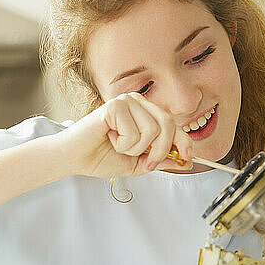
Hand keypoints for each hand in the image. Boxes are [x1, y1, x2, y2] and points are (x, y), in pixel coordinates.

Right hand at [55, 92, 192, 177]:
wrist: (76, 158)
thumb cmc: (102, 157)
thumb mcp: (139, 163)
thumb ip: (161, 160)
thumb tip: (186, 161)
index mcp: (146, 112)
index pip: (174, 124)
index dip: (184, 142)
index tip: (188, 159)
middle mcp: (138, 102)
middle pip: (168, 125)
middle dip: (160, 150)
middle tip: (146, 162)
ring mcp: (127, 101)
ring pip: (152, 130)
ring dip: (135, 148)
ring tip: (119, 145)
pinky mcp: (115, 105)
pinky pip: (134, 132)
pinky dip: (123, 143)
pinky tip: (110, 138)